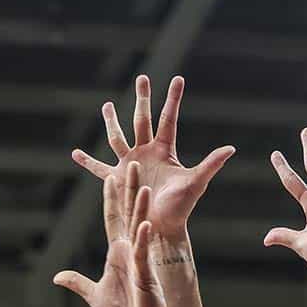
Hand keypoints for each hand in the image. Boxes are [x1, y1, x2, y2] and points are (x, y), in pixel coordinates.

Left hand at [53, 166, 166, 306]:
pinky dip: (142, 239)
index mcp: (118, 254)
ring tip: (142, 186)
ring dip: (140, 208)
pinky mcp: (146, 275)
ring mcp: (139, 262)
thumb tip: (58, 277)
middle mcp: (130, 252)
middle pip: (129, 215)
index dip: (110, 199)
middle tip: (132, 166)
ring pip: (138, 229)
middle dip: (130, 190)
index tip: (108, 177)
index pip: (113, 220)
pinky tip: (143, 224)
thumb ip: (77, 283)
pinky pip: (143, 254)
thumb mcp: (94, 296)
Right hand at [71, 73, 234, 240]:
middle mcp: (146, 153)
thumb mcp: (196, 183)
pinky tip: (75, 153)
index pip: (168, 119)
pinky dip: (87, 161)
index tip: (178, 79)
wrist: (163, 228)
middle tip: (142, 78)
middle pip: (142, 119)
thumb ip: (211, 164)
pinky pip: (99, 168)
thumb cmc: (181, 207)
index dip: (173, 99)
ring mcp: (130, 164)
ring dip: (112, 122)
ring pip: (118, 137)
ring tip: (107, 106)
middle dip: (142, 99)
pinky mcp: (117, 178)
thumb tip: (231, 149)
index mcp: (164, 150)